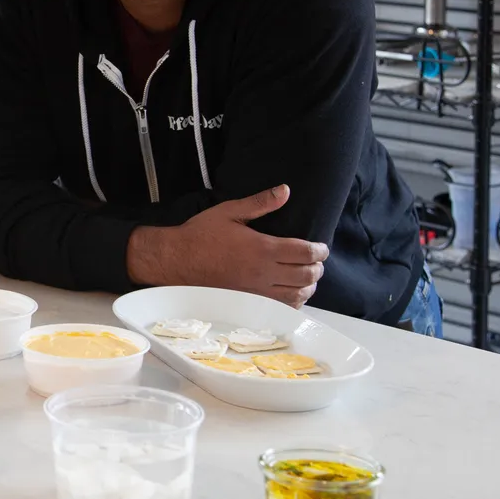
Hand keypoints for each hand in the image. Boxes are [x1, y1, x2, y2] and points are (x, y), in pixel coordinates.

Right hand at [128, 185, 328, 306]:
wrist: (177, 260)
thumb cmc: (201, 235)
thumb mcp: (230, 212)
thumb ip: (261, 202)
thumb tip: (285, 190)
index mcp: (262, 248)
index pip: (305, 253)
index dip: (320, 251)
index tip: (322, 248)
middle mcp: (263, 273)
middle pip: (306, 276)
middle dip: (318, 268)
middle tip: (317, 262)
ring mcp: (256, 291)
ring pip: (297, 295)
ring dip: (309, 287)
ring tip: (308, 278)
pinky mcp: (248, 302)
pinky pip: (279, 308)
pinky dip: (293, 302)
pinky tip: (292, 294)